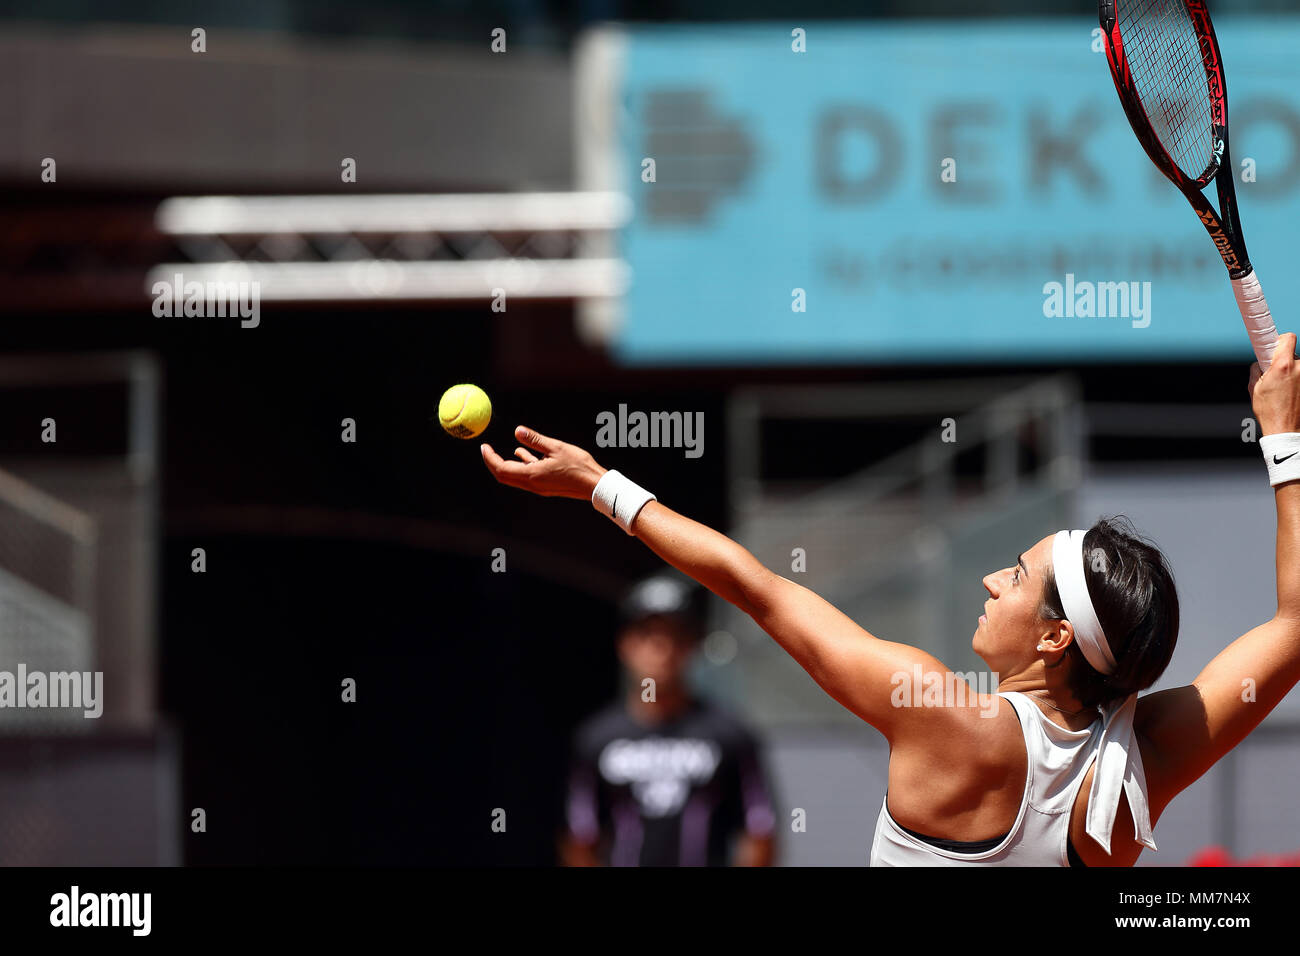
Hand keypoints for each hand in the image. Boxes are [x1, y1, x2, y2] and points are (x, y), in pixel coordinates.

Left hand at [480, 425, 606, 499]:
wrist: (594, 485)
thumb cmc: (578, 466)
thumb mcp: (556, 447)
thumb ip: (535, 440)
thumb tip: (517, 430)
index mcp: (532, 475)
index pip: (501, 469)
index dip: (490, 458)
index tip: (484, 446)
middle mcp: (532, 484)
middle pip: (504, 476)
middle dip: (492, 463)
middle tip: (486, 449)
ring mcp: (539, 486)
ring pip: (514, 476)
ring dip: (505, 464)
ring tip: (498, 451)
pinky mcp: (545, 485)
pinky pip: (526, 475)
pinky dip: (520, 465)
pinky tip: (521, 453)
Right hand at [1249, 333, 1299, 435]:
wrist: (1286, 430)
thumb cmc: (1269, 410)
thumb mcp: (1254, 388)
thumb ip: (1257, 369)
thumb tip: (1260, 363)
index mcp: (1283, 366)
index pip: (1288, 338)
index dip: (1280, 340)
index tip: (1275, 346)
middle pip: (1293, 355)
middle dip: (1284, 362)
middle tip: (1276, 376)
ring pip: (1299, 367)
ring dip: (1293, 373)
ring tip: (1285, 390)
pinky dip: (1297, 383)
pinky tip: (1292, 395)